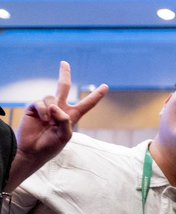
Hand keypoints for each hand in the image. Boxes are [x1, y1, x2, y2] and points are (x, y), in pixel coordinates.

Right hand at [11, 62, 107, 184]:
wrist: (33, 150)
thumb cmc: (51, 146)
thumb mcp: (65, 136)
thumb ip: (66, 121)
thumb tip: (55, 106)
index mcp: (72, 116)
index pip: (87, 104)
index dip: (96, 95)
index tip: (106, 86)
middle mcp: (59, 109)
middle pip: (62, 87)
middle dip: (64, 74)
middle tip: (64, 62)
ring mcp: (46, 107)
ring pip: (52, 97)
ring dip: (52, 110)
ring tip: (49, 122)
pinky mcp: (34, 107)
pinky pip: (41, 102)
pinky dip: (44, 111)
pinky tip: (43, 119)